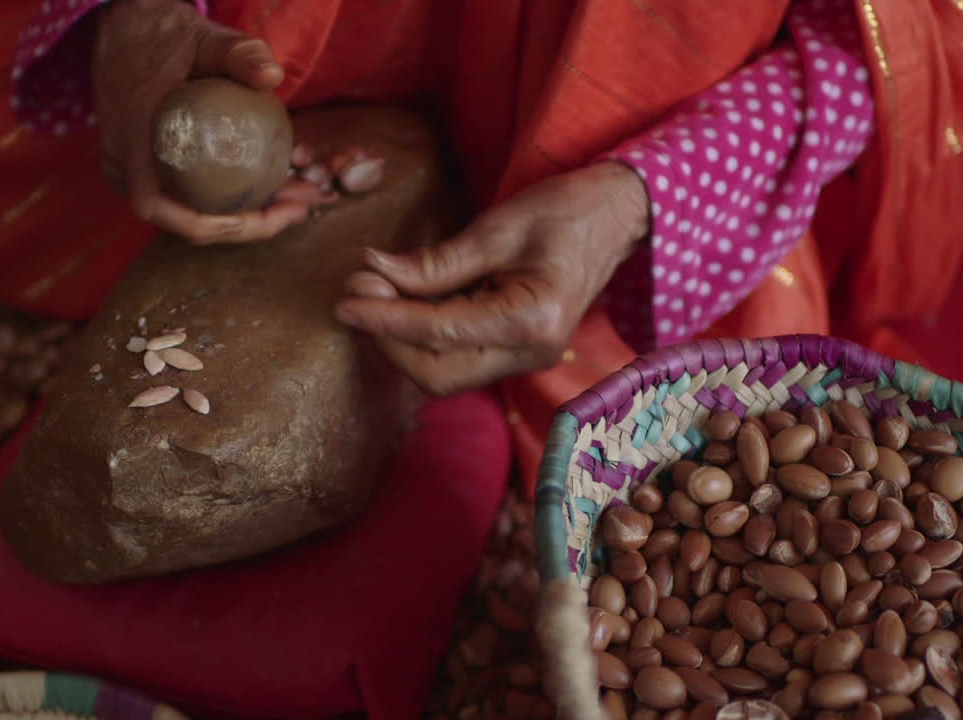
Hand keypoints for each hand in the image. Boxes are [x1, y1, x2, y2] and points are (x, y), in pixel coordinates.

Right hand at [92, 0, 308, 243]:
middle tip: (301, 206)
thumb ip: (238, 53)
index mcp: (131, 139)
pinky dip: (227, 201)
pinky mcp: (144, 174)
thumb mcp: (204, 38)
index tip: (265, 214)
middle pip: (185, 222)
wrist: (123, 33)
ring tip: (296, 199)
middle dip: (248, 225)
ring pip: (189, 215)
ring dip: (243, 216)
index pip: (157, 206)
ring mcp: (130, 174)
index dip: (209, 224)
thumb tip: (273, 75)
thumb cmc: (162, 36)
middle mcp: (124, 167)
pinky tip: (269, 187)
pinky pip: (186, 200)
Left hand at [334, 161, 649, 395]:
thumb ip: (436, 262)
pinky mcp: (515, 350)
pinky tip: (402, 300)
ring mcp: (525, 358)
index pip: (439, 333)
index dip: (385, 319)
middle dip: (389, 340)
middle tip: (356, 294)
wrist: (618, 215)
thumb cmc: (567, 210)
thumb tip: (374, 272)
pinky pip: (456, 355)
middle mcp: (531, 353)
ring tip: (373, 292)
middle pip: (436, 373)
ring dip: (401, 340)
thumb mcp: (497, 227)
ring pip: (442, 372)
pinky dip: (422, 334)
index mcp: (531, 321)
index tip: (344, 301)